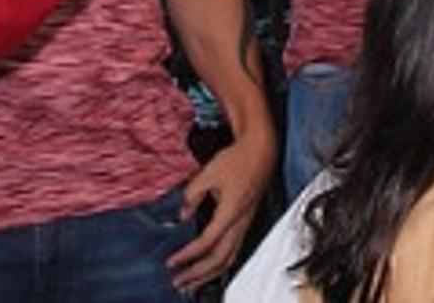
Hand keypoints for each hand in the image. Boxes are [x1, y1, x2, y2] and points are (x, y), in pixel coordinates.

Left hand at [167, 133, 277, 289]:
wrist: (261, 151)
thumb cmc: (238, 159)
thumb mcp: (209, 173)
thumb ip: (192, 195)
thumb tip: (183, 214)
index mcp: (231, 212)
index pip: (206, 242)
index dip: (187, 255)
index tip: (172, 262)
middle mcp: (240, 223)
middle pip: (219, 260)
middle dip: (197, 275)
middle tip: (178, 282)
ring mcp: (245, 224)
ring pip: (229, 259)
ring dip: (209, 274)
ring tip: (191, 283)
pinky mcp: (246, 222)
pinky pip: (234, 251)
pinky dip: (219, 265)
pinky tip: (210, 268)